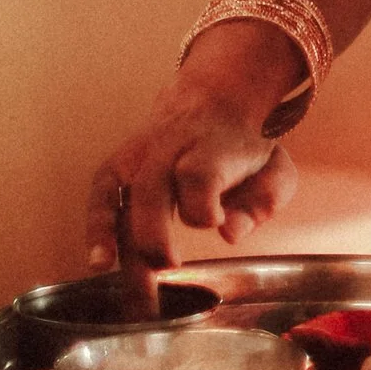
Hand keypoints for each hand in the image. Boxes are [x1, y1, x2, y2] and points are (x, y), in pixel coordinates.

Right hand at [85, 23, 304, 270]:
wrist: (219, 95)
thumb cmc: (247, 143)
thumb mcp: (273, 167)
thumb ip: (262, 200)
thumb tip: (230, 233)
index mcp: (216, 145)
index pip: (199, 172)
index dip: (202, 205)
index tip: (215, 224)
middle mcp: (173, 146)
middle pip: (152, 187)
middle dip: (153, 232)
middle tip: (167, 266)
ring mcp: (144, 151)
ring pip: (121, 191)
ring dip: (114, 236)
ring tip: (114, 275)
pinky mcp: (123, 160)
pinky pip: (102, 191)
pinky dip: (97, 225)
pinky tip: (98, 261)